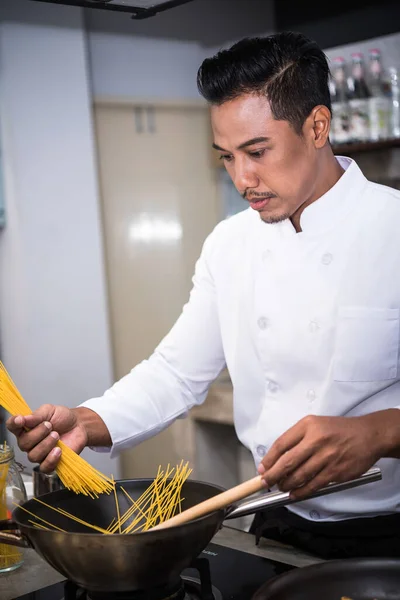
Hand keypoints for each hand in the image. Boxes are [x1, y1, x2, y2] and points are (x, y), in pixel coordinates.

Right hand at [6, 404, 87, 472]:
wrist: (79, 425)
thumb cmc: (63, 418)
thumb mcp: (50, 410)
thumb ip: (37, 415)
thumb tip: (24, 419)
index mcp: (26, 427)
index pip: (12, 426)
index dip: (13, 424)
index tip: (20, 420)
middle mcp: (29, 442)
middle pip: (23, 444)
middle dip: (38, 433)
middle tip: (50, 426)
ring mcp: (39, 453)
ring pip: (33, 456)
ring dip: (46, 444)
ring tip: (56, 435)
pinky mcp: (49, 463)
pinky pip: (44, 467)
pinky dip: (51, 459)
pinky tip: (58, 450)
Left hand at [257, 411, 399, 499]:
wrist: (368, 435)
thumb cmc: (339, 430)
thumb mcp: (315, 424)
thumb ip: (297, 438)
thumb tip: (277, 458)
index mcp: (307, 425)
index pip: (281, 444)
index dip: (269, 459)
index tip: (262, 469)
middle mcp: (316, 440)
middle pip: (287, 462)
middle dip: (273, 475)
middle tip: (265, 482)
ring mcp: (326, 457)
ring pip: (299, 475)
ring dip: (286, 484)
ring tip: (280, 487)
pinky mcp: (335, 471)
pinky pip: (313, 485)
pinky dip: (301, 492)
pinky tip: (294, 494)